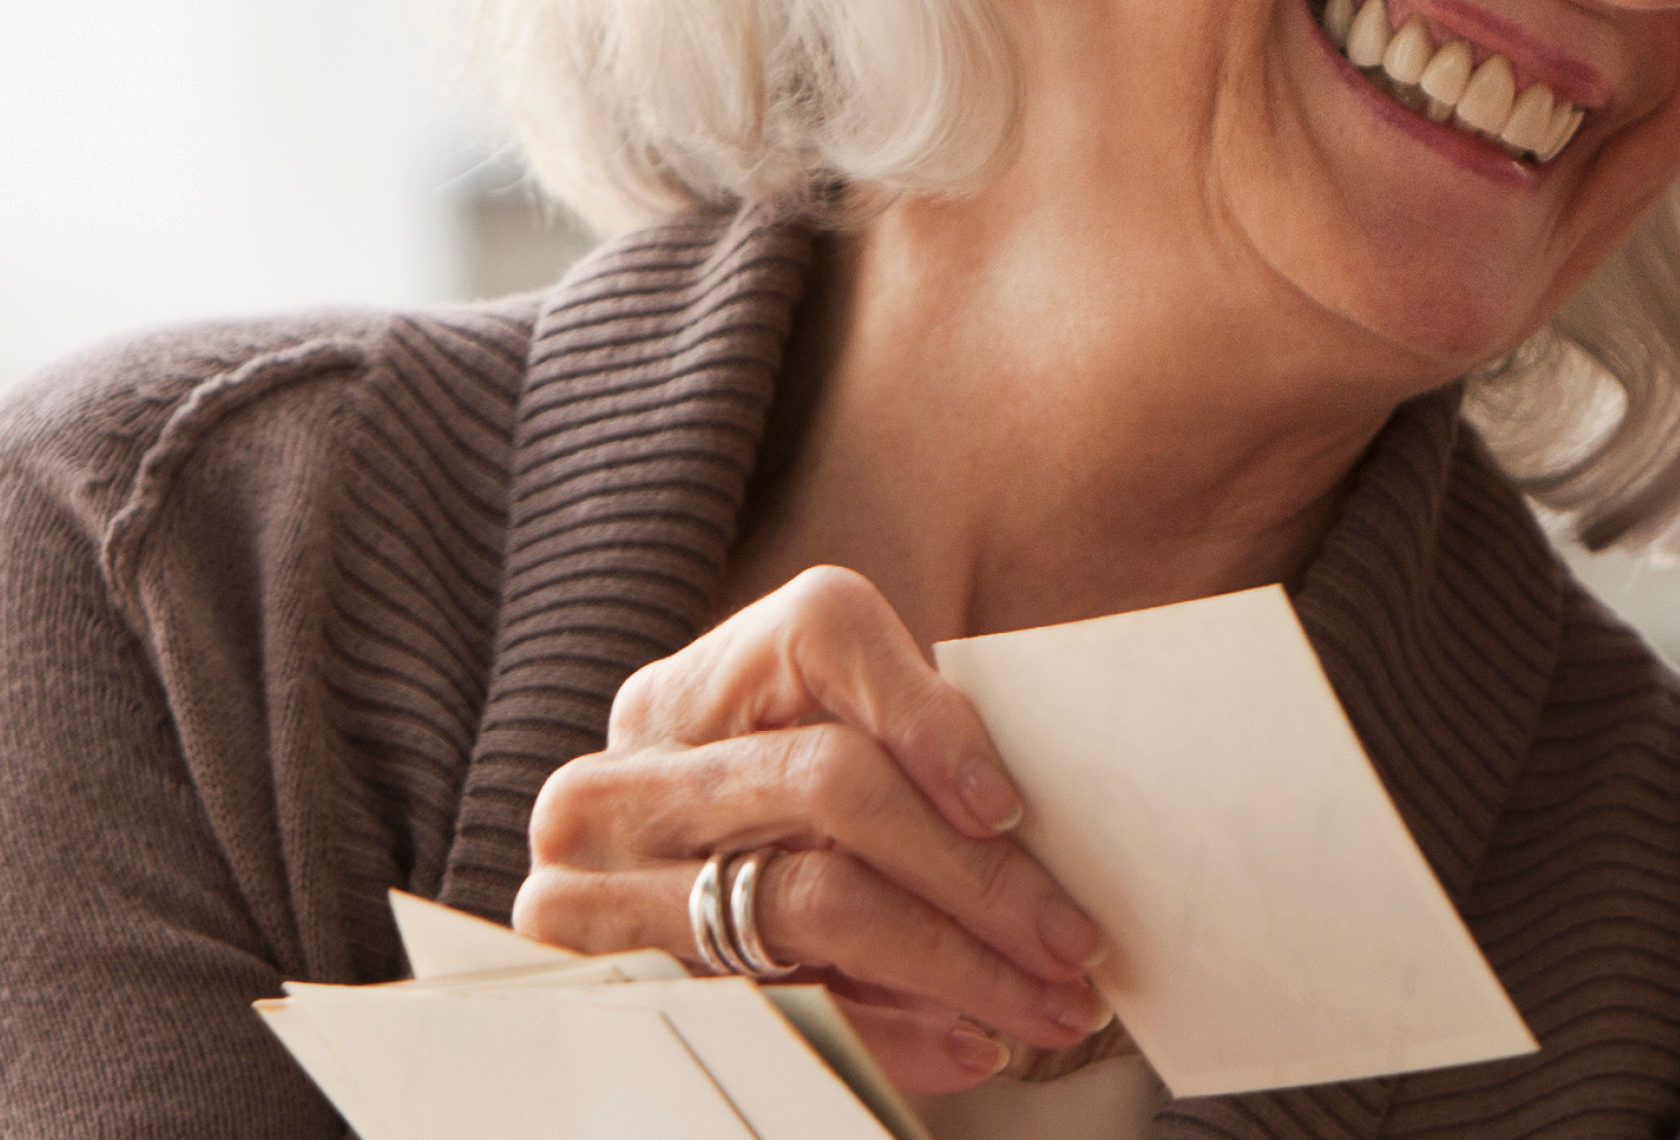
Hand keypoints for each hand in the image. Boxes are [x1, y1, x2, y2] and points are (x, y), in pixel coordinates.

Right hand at [516, 566, 1108, 1093]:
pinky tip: (971, 1045)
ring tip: (1051, 1004)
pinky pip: (783, 1005)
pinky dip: (893, 1032)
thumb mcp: (806, 779)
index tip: (1004, 804)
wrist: (609, 938)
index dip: (924, 712)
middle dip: (977, 873)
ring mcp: (604, 883)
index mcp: (693, 689)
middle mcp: (627, 775)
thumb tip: (1024, 822)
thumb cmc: (759, 844)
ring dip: (958, 964)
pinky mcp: (613, 985)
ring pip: (813, 899)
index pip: (821, 634)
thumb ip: (896, 760)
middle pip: (830, 781)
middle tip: (1075, 940)